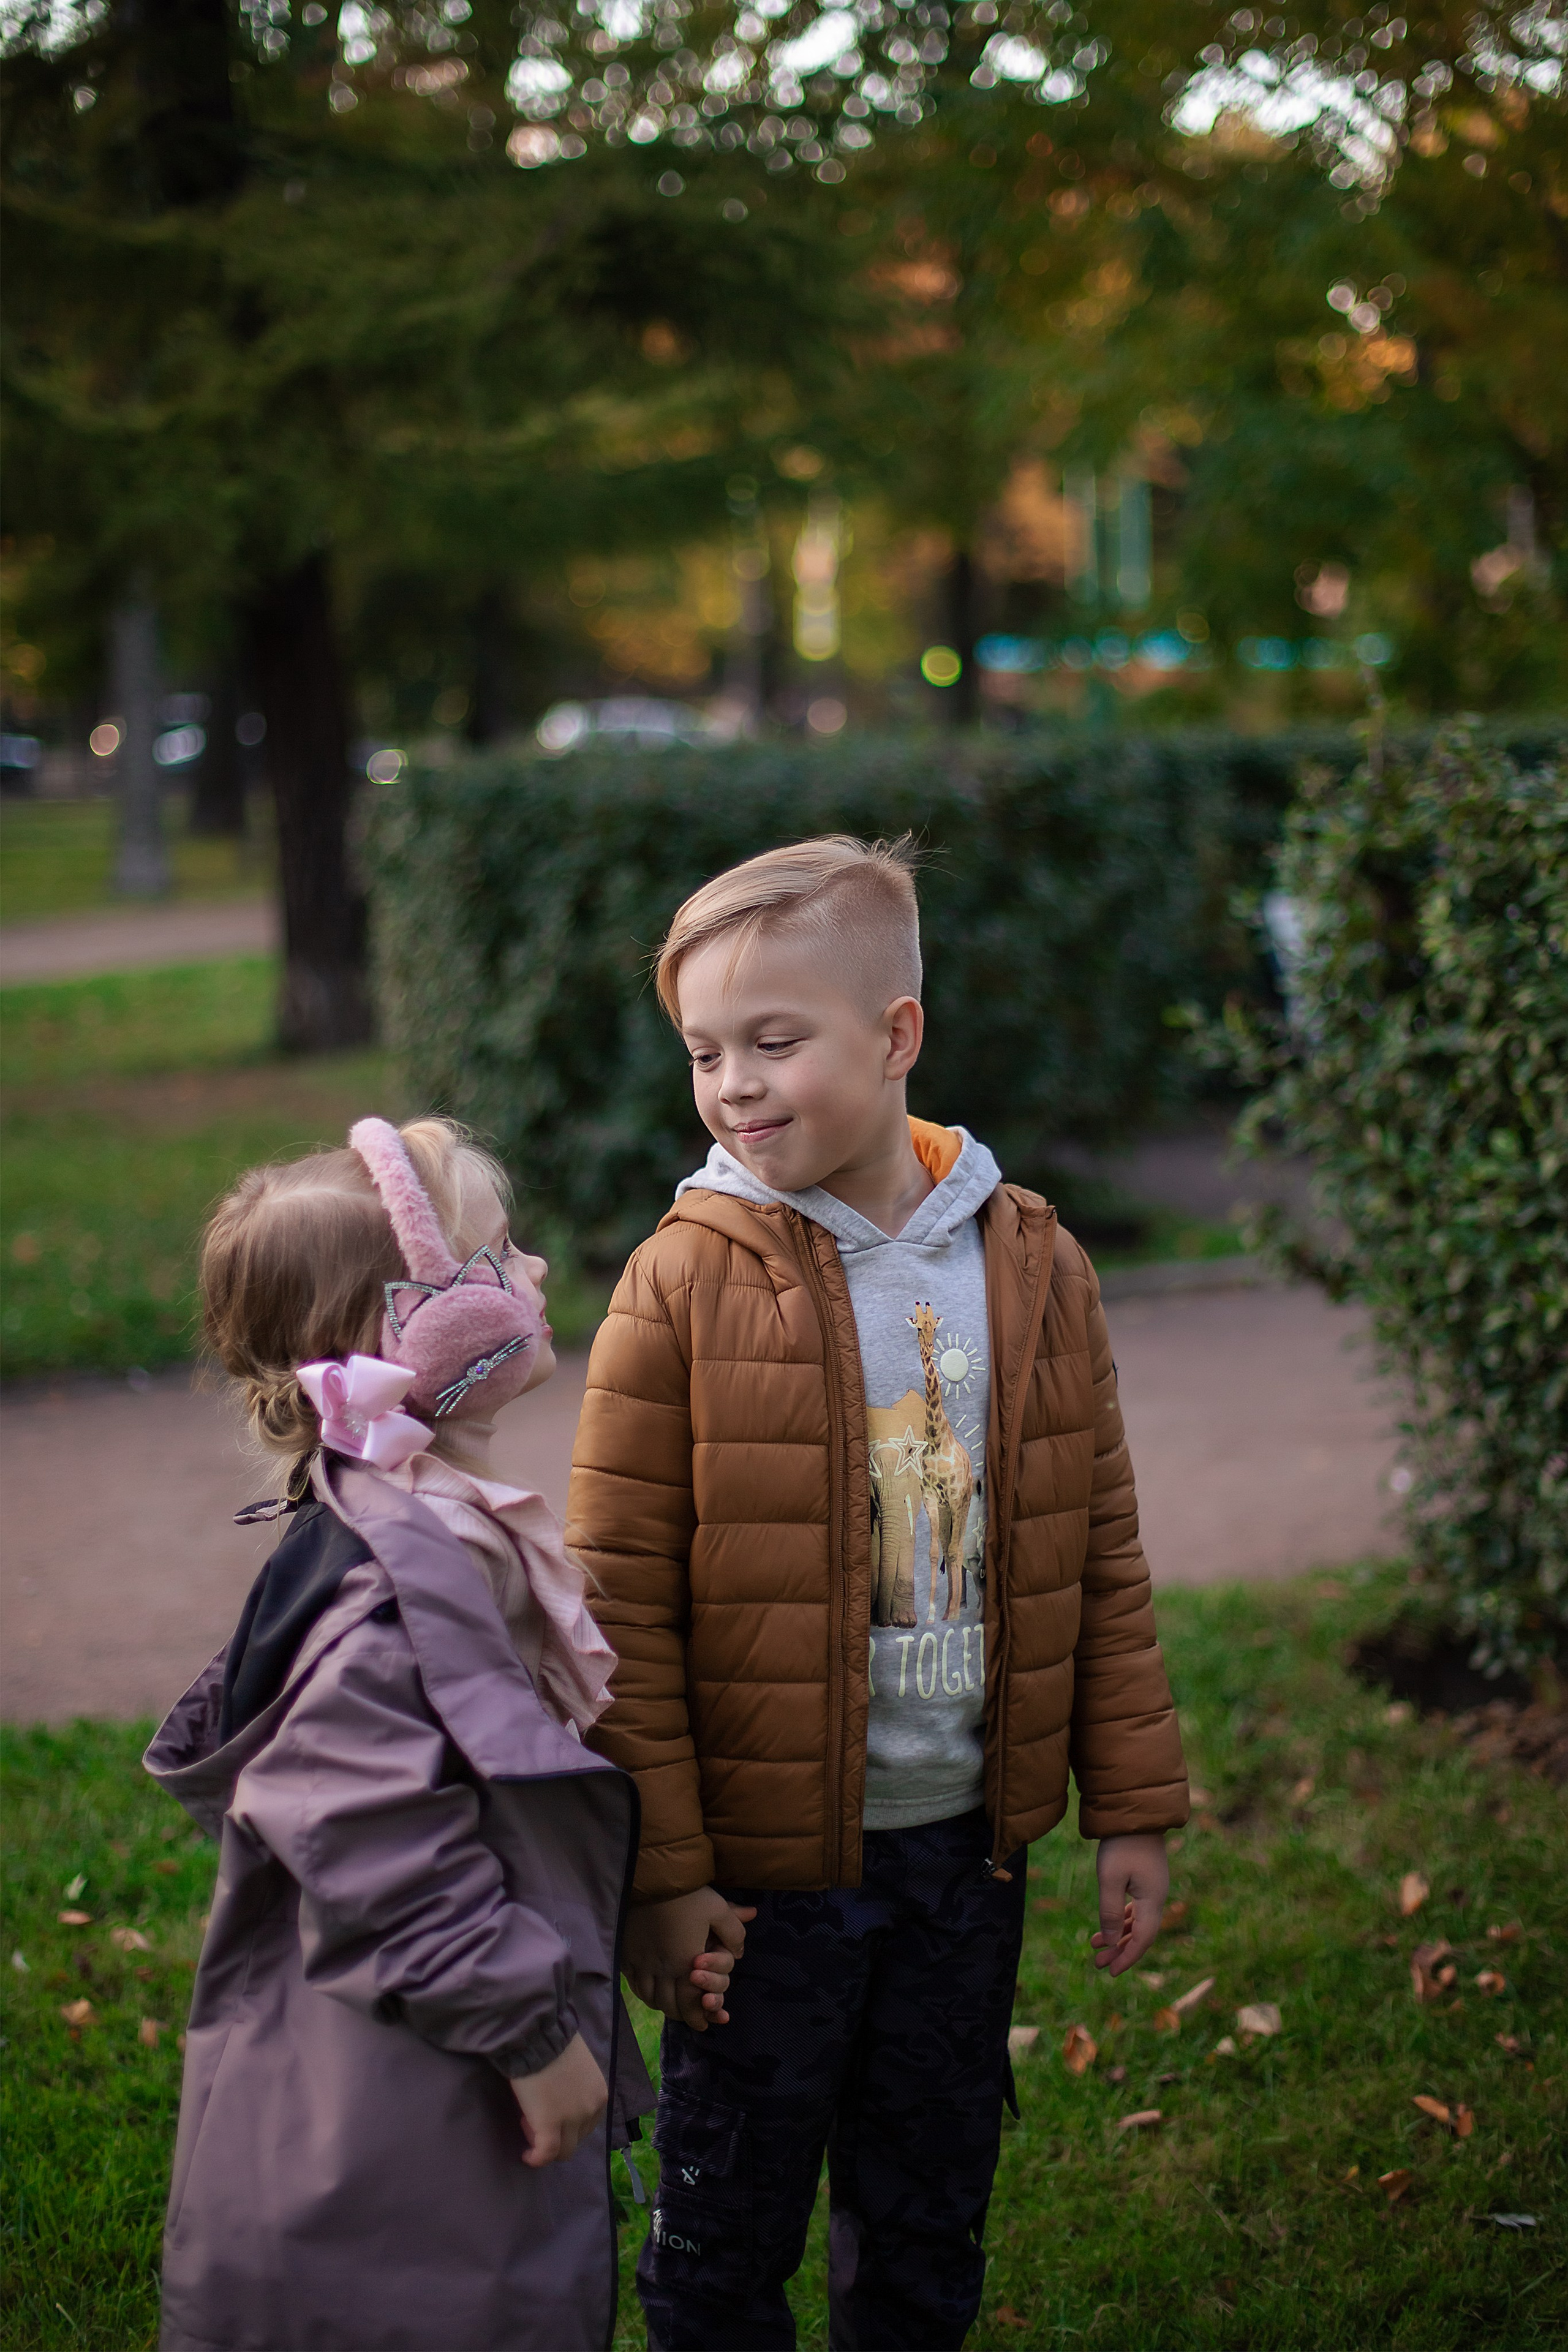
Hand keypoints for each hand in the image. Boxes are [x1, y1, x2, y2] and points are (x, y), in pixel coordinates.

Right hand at [510, 2031, 607, 2167]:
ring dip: (545, 2143)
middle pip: (577, 2139)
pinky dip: (535, 2159)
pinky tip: (526, 2155)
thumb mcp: (577, 2066)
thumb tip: (562, 2096)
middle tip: (536, 2116)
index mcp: (599, 2095)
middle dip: (557, 2133)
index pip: (588, 2124)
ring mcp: (572, 2120)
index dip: (568, 2122)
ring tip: (528, 2126)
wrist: (539, 2036)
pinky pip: (545, 2154)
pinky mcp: (549, 2127)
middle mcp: (591, 2110)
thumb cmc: (554, 2042)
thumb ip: (576, 2086)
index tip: (550, 2110)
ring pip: (563, 2151)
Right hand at [623, 1887, 756, 2030]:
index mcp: (686, 1964)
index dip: (698, 2017)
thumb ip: (733, 1931)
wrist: (649, 1879)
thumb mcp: (718, 1909)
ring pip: (650, 1998)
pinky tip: (649, 1990)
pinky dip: (644, 1993)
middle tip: (689, 2017)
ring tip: (670, 2005)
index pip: (691, 2002)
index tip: (704, 2024)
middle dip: (681, 2015)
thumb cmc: (686, 1895)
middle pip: (669, 2005)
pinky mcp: (626, 1956)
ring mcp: (641, 1964)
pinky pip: (633, 1985)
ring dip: (662, 2006)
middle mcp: (662, 1970)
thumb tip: (742, 1951)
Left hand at [1090, 1833, 1168, 1976]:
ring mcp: (1153, 1889)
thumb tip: (1109, 1940)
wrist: (1135, 1812)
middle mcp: (1157, 1897)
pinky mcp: (1146, 1880)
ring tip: (1095, 1947)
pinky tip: (1106, 1927)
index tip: (1110, 1971)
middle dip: (1120, 1950)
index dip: (1127, 1957)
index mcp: (1153, 1900)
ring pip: (1137, 1922)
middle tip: (1098, 1964)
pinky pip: (1135, 1909)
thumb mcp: (1110, 1878)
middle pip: (1141, 1934)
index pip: (1143, 1939)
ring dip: (1118, 1936)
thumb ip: (1110, 1910)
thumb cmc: (1121, 1844)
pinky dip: (1121, 1920)